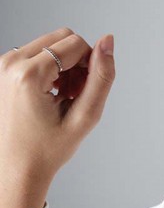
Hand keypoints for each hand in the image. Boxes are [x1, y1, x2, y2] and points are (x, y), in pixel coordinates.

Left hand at [0, 27, 115, 207]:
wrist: (15, 169)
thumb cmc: (46, 150)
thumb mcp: (84, 116)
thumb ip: (102, 76)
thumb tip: (108, 41)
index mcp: (28, 74)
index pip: (76, 43)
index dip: (90, 65)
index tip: (84, 93)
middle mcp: (11, 63)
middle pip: (63, 38)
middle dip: (78, 62)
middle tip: (76, 94)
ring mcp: (4, 65)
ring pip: (52, 44)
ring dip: (65, 65)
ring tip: (65, 96)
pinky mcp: (4, 68)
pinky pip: (38, 52)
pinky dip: (51, 67)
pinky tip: (52, 93)